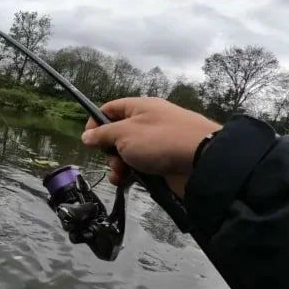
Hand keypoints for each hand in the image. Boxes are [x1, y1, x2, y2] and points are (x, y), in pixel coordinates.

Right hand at [81, 97, 220, 197]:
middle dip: (108, 151)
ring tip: (121, 175)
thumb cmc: (160, 140)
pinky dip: (131, 173)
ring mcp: (155, 142)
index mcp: (139, 108)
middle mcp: (147, 122)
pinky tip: (129, 181)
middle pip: (116, 134)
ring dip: (118, 165)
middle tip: (113, 160)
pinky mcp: (162, 161)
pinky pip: (140, 165)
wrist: (201, 161)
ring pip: (127, 153)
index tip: (88, 140)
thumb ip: (102, 135)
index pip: (110, 109)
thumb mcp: (124, 134)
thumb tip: (86, 136)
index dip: (95, 123)